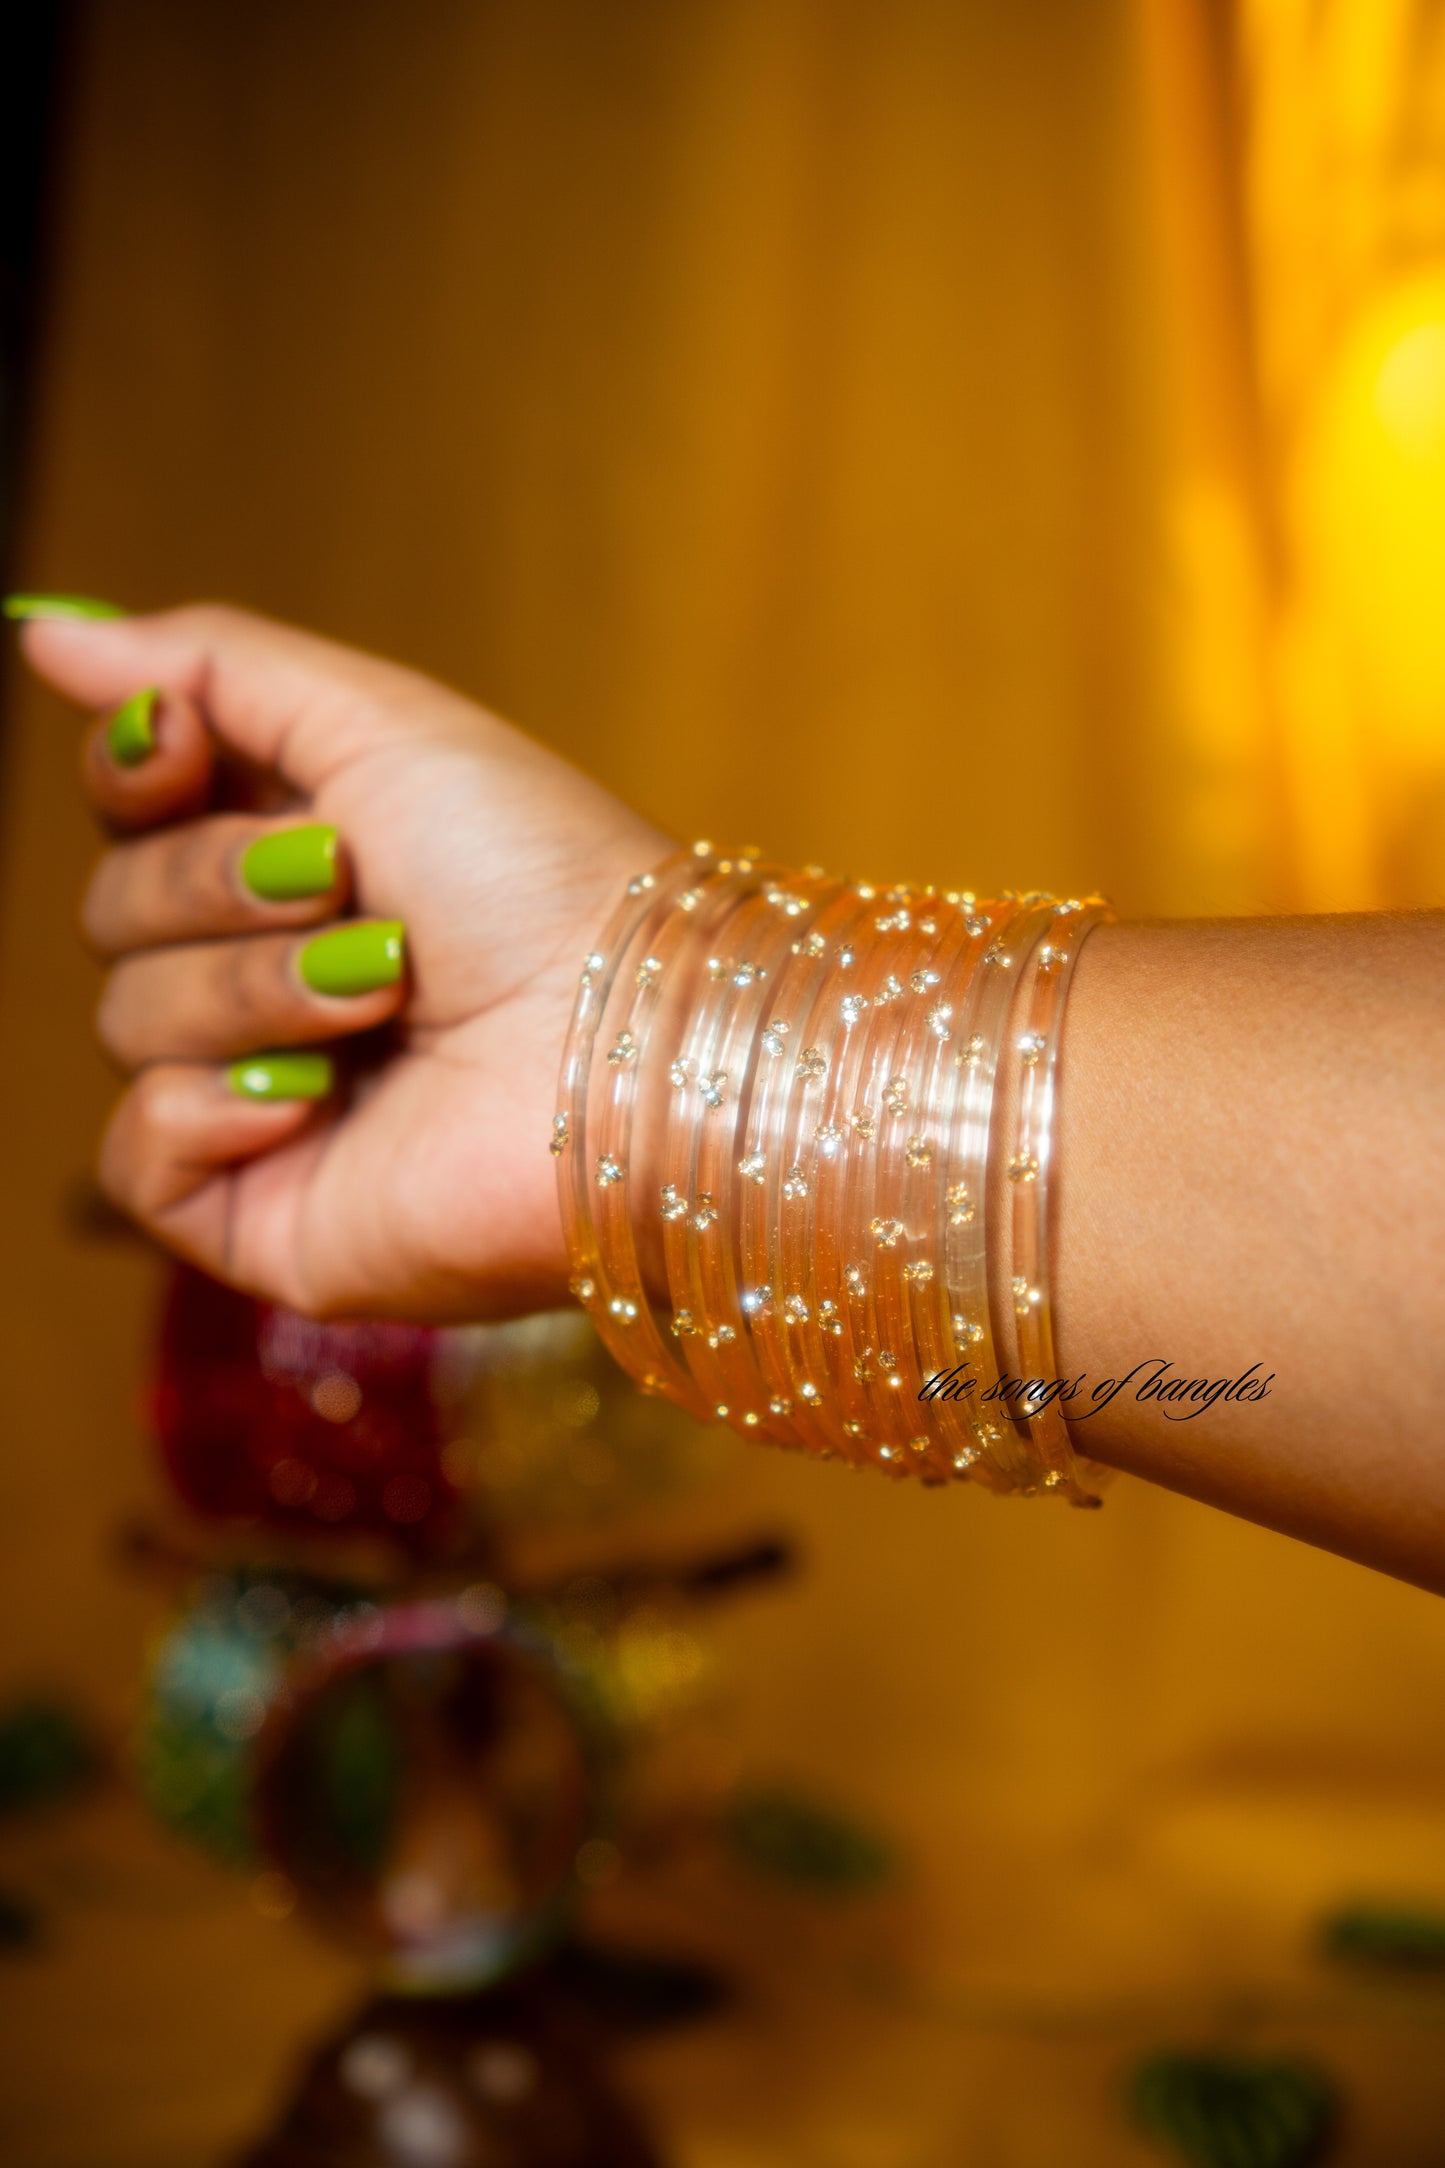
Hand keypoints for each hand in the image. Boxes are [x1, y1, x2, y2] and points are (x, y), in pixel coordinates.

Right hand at [21, 603, 672, 1318]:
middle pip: (114, 909)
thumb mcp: (383, 723)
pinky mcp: (266, 1213)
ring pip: (126, 1023)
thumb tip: (44, 633)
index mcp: (303, 862)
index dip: (134, 774)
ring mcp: (269, 1101)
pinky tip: (311, 1101)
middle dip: (217, 884)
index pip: (134, 809)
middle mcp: (277, 979)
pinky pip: (136, 1159)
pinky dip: (206, 1114)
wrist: (628, 1044)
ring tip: (383, 995)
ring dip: (252, 990)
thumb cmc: (538, 878)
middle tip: (343, 887)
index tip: (181, 747)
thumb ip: (213, 667)